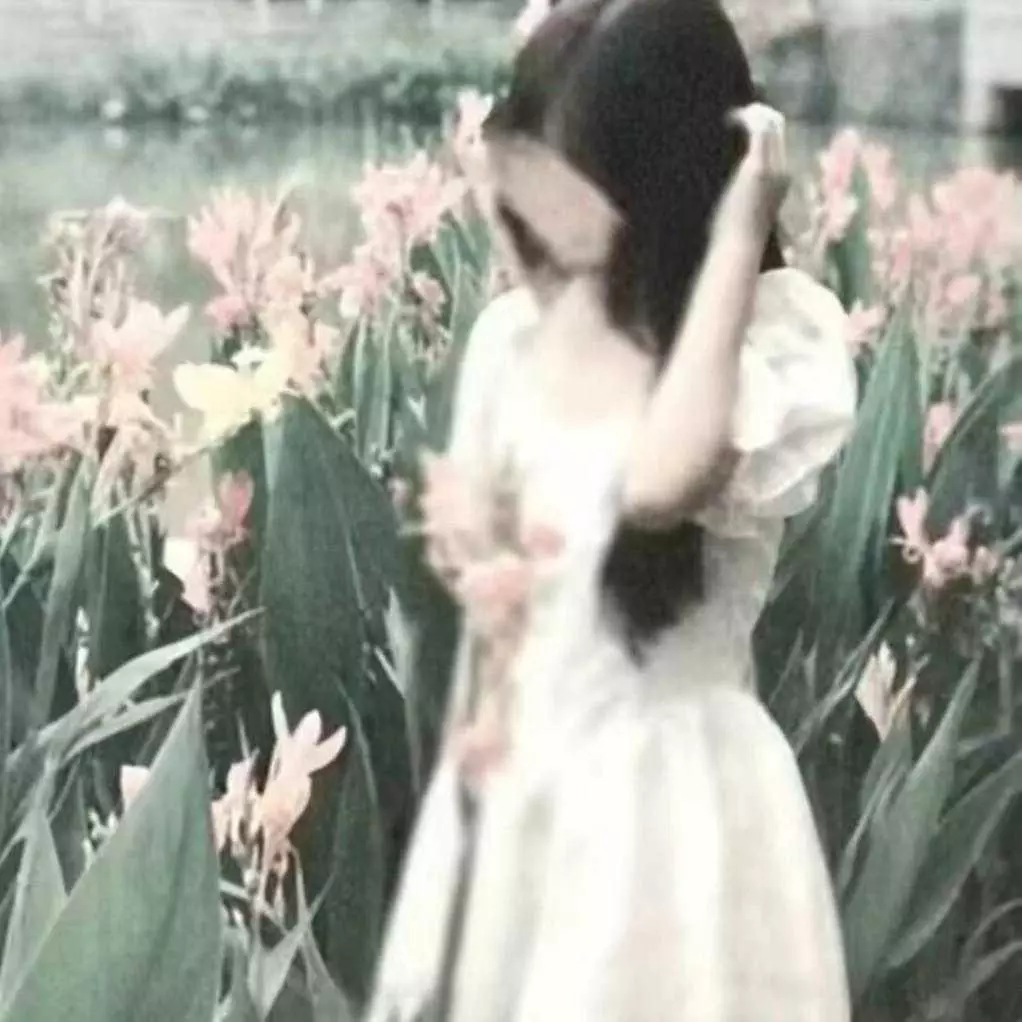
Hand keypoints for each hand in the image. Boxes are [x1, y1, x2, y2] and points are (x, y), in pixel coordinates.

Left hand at [711, 103, 790, 243]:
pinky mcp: (758, 166)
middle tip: (737, 116)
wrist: (739, 247)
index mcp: (784, 179)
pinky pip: (760, 130)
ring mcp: (774, 167)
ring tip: (733, 117)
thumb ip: (748, 193)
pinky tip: (732, 118)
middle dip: (759, 118)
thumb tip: (737, 190)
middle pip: (780, 130)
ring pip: (772, 125)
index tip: (745, 127)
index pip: (782, 144)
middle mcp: (785, 170)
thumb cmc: (739, 237)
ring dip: (752, 115)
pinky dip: (746, 118)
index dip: (767, 130)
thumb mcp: (747, 210)